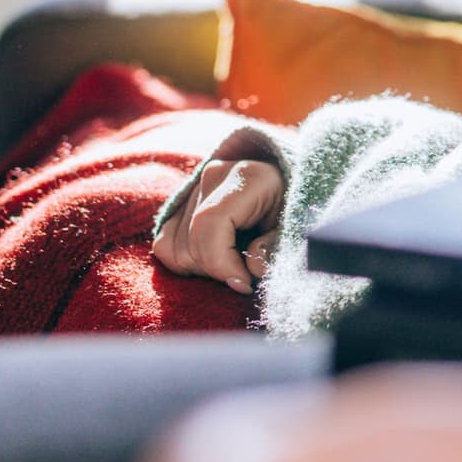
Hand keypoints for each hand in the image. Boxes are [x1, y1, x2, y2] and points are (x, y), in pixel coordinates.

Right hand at [151, 157, 283, 295]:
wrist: (287, 183)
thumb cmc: (296, 208)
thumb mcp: (298, 226)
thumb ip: (277, 247)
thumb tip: (252, 268)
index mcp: (247, 177)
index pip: (210, 224)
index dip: (221, 263)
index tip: (244, 285)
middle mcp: (213, 176)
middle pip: (190, 243)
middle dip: (216, 271)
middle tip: (246, 275)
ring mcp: (193, 188)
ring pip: (173, 249)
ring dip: (202, 268)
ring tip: (234, 263)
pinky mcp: (180, 203)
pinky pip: (164, 245)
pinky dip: (185, 262)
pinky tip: (215, 260)